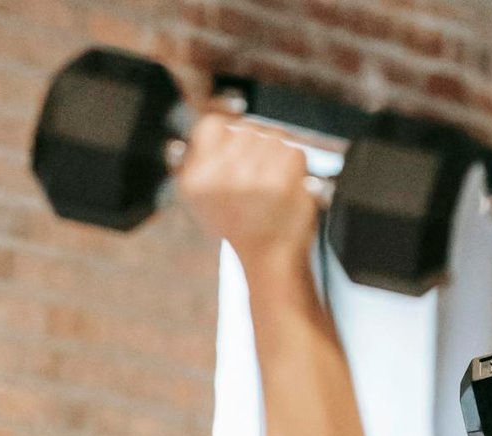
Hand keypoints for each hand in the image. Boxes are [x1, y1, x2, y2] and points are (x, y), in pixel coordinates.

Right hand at [177, 112, 316, 270]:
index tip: (237, 157)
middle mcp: (220, 173)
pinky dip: (294, 169)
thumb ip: (201, 157)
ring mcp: (252, 174)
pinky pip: (292, 151)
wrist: (270, 259)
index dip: (229, 136)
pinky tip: (286, 190)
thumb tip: (217, 118)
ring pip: (271, 137)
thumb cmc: (240, 226)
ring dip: (276, 158)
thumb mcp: (204, 196)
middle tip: (257, 181)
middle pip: (246, 129)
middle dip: (256, 149)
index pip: (212, 125)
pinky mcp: (282, 178)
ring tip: (270, 188)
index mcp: (196, 177)